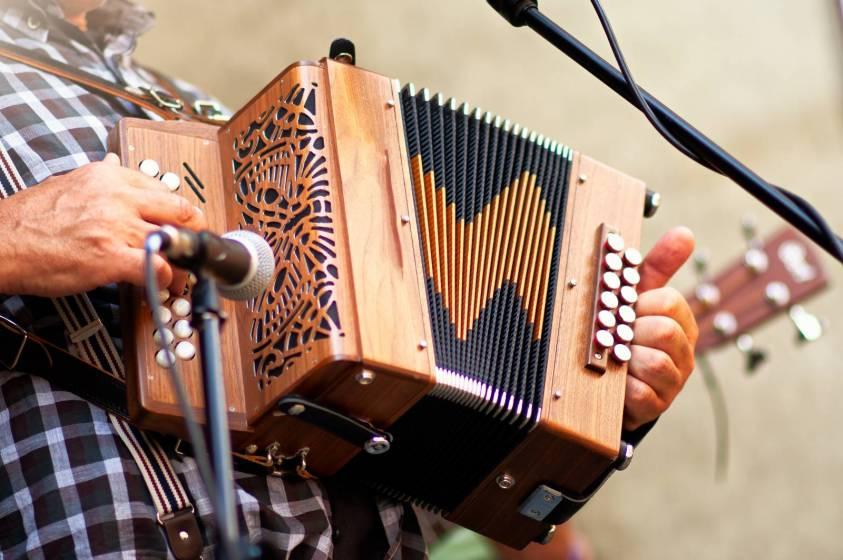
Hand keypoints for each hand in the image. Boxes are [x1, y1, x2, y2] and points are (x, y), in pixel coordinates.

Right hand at [0, 153, 205, 296]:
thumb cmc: (29, 221)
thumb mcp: (70, 183)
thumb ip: (101, 181)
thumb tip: (120, 169)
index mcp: (109, 177)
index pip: (164, 189)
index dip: (180, 211)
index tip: (185, 223)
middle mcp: (117, 197)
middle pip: (180, 209)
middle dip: (194, 232)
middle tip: (195, 247)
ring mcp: (115, 226)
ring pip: (173, 241)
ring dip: (181, 261)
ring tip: (179, 272)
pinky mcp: (110, 257)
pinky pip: (157, 266)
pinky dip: (166, 278)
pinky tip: (160, 283)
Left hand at [623, 227, 697, 430]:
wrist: (613, 384)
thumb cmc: (628, 334)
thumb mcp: (639, 297)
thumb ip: (659, 266)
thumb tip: (685, 233)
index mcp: (680, 322)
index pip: (670, 302)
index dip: (640, 302)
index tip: (621, 305)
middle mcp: (681, 353)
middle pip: (665, 331)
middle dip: (632, 329)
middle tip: (612, 330)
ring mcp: (670, 382)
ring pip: (656, 362)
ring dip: (627, 356)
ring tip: (613, 354)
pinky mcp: (653, 407)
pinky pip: (640, 393)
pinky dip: (622, 385)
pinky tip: (613, 379)